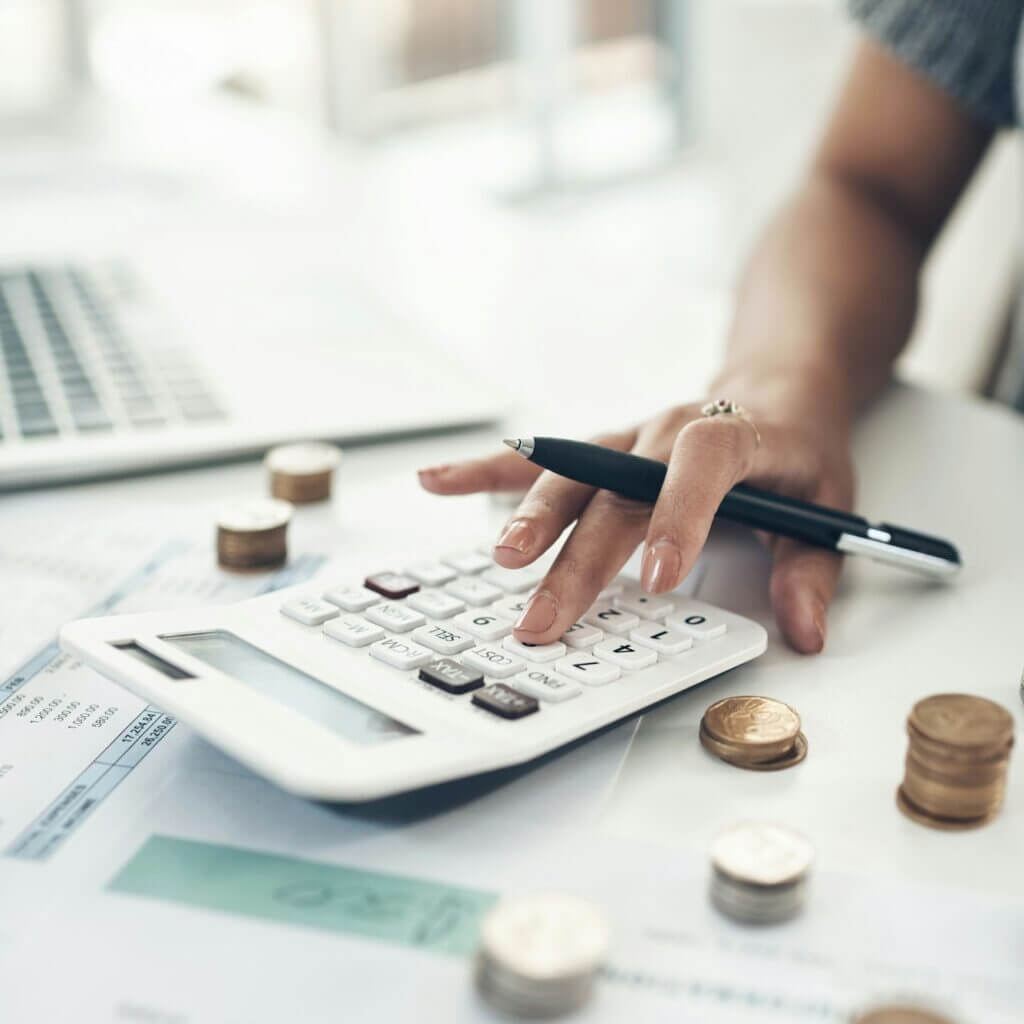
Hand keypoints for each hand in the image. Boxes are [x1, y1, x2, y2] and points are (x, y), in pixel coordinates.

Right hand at [418, 397, 853, 653]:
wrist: (773, 388)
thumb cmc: (796, 449)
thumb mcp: (829, 505)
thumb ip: (811, 569)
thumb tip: (805, 631)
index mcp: (735, 437)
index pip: (702, 463)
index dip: (679, 514)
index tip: (657, 579)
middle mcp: (669, 431)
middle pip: (618, 490)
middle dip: (580, 556)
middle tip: (547, 615)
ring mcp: (627, 438)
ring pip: (571, 475)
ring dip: (531, 516)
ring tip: (501, 559)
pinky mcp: (598, 448)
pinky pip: (538, 458)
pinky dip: (488, 471)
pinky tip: (439, 480)